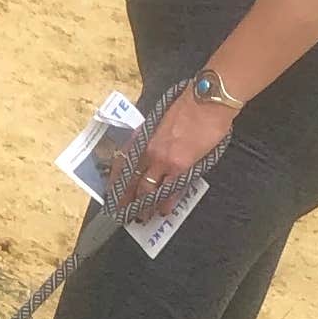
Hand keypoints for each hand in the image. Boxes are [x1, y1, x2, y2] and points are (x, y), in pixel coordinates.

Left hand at [113, 82, 235, 220]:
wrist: (206, 101)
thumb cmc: (189, 106)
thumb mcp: (162, 120)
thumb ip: (153, 137)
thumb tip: (152, 153)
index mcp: (142, 137)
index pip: (122, 164)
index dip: (116, 182)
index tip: (111, 194)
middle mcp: (147, 150)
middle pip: (132, 180)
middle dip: (127, 199)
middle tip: (123, 213)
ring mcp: (162, 160)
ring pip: (148, 189)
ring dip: (145, 205)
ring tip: (143, 217)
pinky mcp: (179, 166)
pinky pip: (169, 190)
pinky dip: (165, 202)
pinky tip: (163, 211)